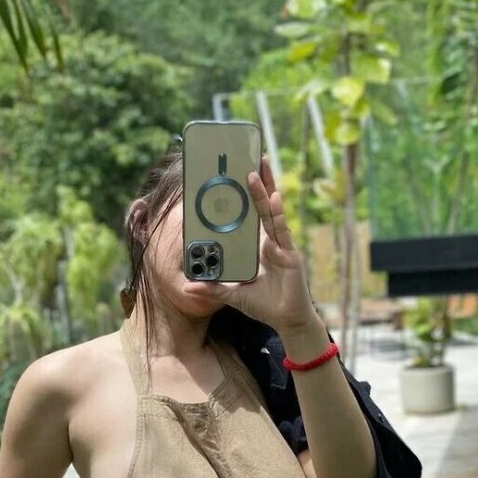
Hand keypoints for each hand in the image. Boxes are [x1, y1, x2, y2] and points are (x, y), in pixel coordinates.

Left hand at [182, 156, 315, 332]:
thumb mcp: (233, 295)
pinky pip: (281, 231)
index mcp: (258, 247)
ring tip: (256, 168)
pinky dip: (277, 213)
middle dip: (259, 182)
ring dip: (264, 190)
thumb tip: (187, 288)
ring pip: (271, 212)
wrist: (287, 321)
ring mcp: (281, 246)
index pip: (252, 215)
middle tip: (251, 157)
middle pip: (263, 206)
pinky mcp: (290, 255)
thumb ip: (212, 289)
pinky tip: (274, 196)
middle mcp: (270, 241)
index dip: (249, 195)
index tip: (240, 175)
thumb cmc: (264, 305)